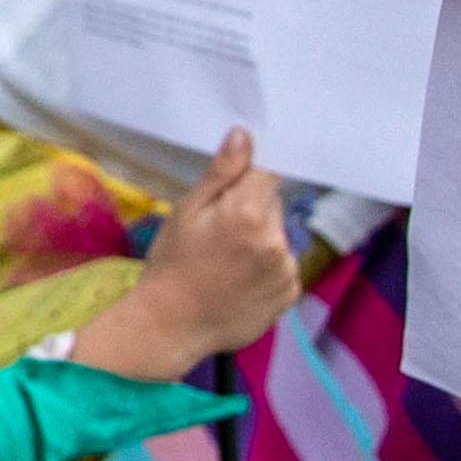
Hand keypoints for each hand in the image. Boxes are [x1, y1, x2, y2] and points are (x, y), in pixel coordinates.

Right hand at [72, 131, 292, 379]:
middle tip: (217, 233)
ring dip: (261, 241)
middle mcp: (277, 241)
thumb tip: (245, 135)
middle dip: (251, 211)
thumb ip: (222, 174)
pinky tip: (239, 282)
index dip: (251, 178)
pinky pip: (283, 267)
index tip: (235, 190)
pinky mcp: (290, 294)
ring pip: (278, 237)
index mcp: (249, 213)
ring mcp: (287, 271)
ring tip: (227, 262)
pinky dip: (267, 270)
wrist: (170, 326)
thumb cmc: (171, 264)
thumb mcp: (186, 212)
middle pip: (273, 205)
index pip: (269, 174)